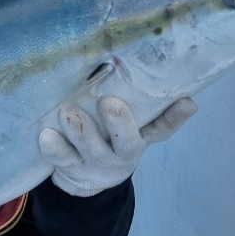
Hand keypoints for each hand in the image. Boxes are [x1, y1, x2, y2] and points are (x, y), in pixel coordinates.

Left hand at [38, 96, 196, 197]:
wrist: (82, 178)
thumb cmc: (105, 134)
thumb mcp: (124, 121)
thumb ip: (131, 98)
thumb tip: (138, 57)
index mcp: (139, 137)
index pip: (162, 128)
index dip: (176, 117)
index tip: (188, 101)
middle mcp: (122, 152)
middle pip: (127, 142)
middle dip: (119, 123)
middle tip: (110, 103)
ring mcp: (96, 163)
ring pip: (91, 150)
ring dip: (81, 131)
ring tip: (69, 112)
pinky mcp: (71, 170)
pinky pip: (61, 160)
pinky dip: (54, 148)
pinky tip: (46, 135)